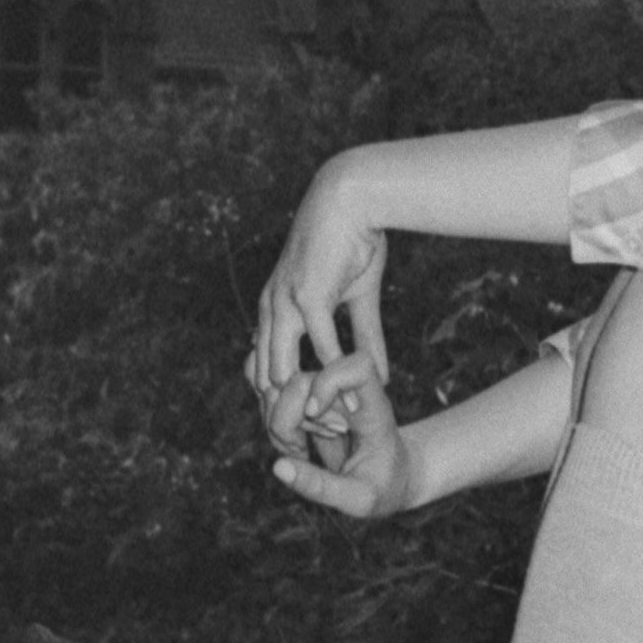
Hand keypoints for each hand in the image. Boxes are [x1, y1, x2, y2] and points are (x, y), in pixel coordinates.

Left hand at [250, 154, 388, 407]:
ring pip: (285, 372)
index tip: (313, 430)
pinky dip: (335, 378)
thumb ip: (364, 337)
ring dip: (310, 404)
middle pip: (266, 381)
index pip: (264, 371)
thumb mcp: (357, 297)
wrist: (349, 198)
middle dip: (289, 417)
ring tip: (335, 430)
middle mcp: (271, 312)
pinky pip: (320, 348)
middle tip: (319, 443)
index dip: (285, 405)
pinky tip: (353, 398)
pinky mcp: (308, 297)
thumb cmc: (350, 241)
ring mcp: (285, 305)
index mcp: (274, 311)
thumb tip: (378, 374)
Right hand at [261, 351, 417, 521]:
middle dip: (287, 421)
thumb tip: (278, 467)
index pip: (357, 367)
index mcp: (374, 409)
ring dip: (277, 425)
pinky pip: (273, 396)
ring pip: (279, 389)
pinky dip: (272, 422)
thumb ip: (322, 486)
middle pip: (300, 381)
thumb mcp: (359, 499)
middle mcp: (348, 392)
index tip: (316, 417)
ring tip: (299, 453)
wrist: (389, 478)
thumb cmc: (382, 488)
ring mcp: (325, 392)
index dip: (328, 383)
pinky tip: (292, 446)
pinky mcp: (308, 399)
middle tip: (302, 453)